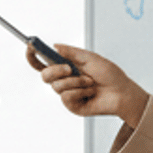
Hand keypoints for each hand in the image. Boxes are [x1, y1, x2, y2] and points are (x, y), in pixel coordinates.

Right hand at [29, 42, 148, 127]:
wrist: (122, 92)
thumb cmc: (110, 75)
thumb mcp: (90, 58)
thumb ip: (71, 52)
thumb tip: (54, 46)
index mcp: (67, 67)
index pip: (44, 63)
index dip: (34, 56)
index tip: (30, 47)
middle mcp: (65, 80)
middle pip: (45, 76)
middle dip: (54, 71)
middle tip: (68, 68)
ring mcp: (68, 93)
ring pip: (57, 86)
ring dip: (75, 82)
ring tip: (90, 82)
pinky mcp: (72, 105)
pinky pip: (66, 97)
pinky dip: (79, 91)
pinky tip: (90, 92)